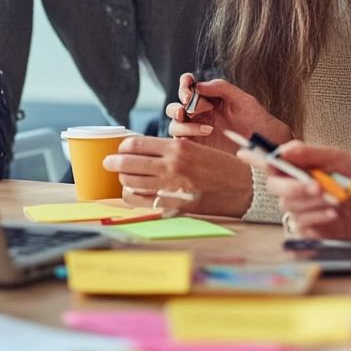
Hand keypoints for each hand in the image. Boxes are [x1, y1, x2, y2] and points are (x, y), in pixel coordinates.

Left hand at [102, 135, 254, 216]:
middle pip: (128, 164)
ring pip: (132, 184)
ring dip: (122, 180)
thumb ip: (170, 150)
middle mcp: (171, 166)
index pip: (136, 145)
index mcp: (177, 147)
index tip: (119, 149)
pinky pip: (143, 202)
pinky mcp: (174, 206)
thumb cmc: (220, 165)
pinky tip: (132, 194)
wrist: (243, 188)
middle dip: (113, 163)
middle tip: (107, 163)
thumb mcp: (196, 148)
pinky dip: (133, 198)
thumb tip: (143, 151)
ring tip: (121, 178)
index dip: (122, 147)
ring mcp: (171, 188)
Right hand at [165, 73, 290, 152]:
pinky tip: (205, 134)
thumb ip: (220, 87)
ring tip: (208, 128)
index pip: (188, 88)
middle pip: (176, 107)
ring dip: (184, 124)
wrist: (266, 143)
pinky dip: (185, 138)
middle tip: (190, 108)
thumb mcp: (242, 98)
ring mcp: (197, 131)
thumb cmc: (256, 119)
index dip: (184, 85)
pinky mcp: (199, 148)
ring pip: (175, 125)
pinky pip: (181, 143)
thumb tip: (198, 85)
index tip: (188, 87)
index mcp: (208, 99)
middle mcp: (200, 114)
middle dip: (178, 106)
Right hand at [239, 140, 350, 238]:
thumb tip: (282, 149)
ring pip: (288, 208)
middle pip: (275, 187)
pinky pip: (300, 227)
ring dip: (309, 204)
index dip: (255, 157)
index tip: (242, 152)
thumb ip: (309, 154)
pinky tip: (332, 215)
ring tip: (335, 200)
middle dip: (293, 187)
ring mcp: (307, 208)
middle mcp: (300, 186)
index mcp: (302, 166)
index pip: (272, 162)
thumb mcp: (338, 158)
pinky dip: (314, 220)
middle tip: (316, 186)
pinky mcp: (316, 228)